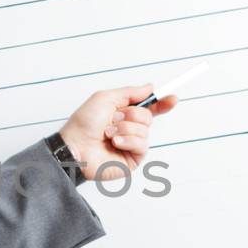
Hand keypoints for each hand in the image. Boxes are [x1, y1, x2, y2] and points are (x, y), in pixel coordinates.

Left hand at [57, 86, 178, 182]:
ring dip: (126, 128)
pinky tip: (115, 143)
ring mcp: (130, 145)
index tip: (172, 98)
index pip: (148, 108)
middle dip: (132, 115)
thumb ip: (130, 92)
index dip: (162, 103)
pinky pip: (142, 145)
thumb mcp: (106, 98)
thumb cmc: (84, 123)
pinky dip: (128, 140)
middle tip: (114, 118)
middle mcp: (128, 130)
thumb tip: (150, 87)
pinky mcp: (132, 160)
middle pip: (148, 117)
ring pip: (145, 130)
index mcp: (123, 115)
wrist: (75, 146)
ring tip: (109, 134)